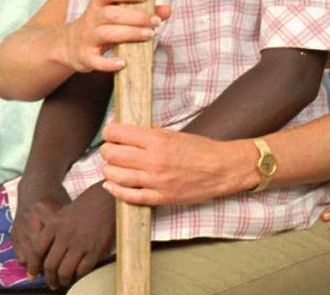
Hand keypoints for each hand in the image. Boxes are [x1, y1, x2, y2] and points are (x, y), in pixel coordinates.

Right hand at [10, 176, 70, 278]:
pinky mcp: (13, 231)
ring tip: (45, 276)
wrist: (35, 185)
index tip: (68, 267)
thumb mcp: (66, 206)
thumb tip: (79, 248)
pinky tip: (34, 268)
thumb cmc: (56, 197)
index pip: (54, 239)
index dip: (61, 255)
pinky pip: (18, 252)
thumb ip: (69, 225)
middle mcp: (31, 218)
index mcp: (47, 209)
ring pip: (27, 254)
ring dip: (36, 267)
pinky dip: (26, 261)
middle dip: (47, 266)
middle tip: (55, 278)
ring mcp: (20, 225)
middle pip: (39, 250)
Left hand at [34, 184, 115, 288]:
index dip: (34, 265)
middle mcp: (65, 235)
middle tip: (52, 283)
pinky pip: (82, 270)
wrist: (107, 198)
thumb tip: (44, 252)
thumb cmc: (86, 205)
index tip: (34, 274)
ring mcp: (81, 243)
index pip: (37, 251)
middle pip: (50, 265)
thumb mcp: (63, 213)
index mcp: (54, 225)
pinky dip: (79, 276)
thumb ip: (53, 231)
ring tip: (64, 282)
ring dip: (63, 280)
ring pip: (65, 271)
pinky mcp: (96, 249)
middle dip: (50, 278)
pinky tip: (78, 275)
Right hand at [59, 0, 171, 72]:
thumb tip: (167, 10)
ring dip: (129, 34)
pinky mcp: (85, 57)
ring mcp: (87, 38)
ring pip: (106, 34)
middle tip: (155, 21)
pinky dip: (109, 63)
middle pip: (111, 14)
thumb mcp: (116, 14)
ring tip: (148, 34)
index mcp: (99, 4)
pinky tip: (124, 62)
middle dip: (136, 16)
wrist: (69, 45)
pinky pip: (96, 61)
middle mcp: (91, 19)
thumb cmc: (102, 26)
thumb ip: (143, 11)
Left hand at [100, 123, 251, 204]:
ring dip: (109, 169)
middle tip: (110, 149)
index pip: (119, 134)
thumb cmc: (201, 149)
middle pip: (113, 155)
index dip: (110, 132)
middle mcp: (153, 160)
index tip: (110, 133)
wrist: (222, 169)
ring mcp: (155, 181)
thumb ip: (152, 133)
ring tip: (111, 165)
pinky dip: (115, 190)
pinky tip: (111, 185)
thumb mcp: (176, 134)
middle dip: (107, 150)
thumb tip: (131, 131)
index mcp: (158, 140)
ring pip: (116, 176)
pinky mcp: (159, 197)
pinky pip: (129, 196)